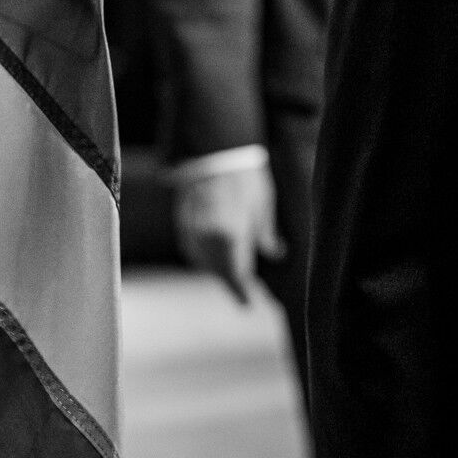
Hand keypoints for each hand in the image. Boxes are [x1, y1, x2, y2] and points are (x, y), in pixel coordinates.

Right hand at [174, 161, 282, 305]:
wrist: (216, 151)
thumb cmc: (245, 177)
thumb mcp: (263, 206)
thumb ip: (266, 234)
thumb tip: (276, 254)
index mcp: (230, 236)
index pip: (235, 276)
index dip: (241, 294)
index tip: (248, 306)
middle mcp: (207, 238)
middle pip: (217, 272)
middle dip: (230, 282)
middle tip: (242, 293)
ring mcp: (191, 230)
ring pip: (201, 262)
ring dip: (216, 270)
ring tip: (230, 274)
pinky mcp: (182, 222)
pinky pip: (191, 249)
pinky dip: (202, 256)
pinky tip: (212, 256)